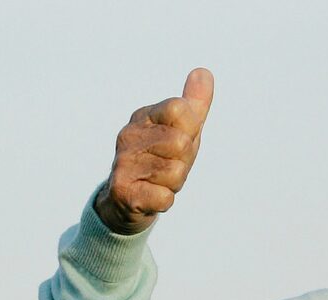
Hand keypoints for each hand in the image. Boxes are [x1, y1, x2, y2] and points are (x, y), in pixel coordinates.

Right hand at [94, 68, 213, 234]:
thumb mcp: (182, 130)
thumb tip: (204, 72)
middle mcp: (128, 136)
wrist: (127, 200)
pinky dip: (165, 200)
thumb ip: (194, 104)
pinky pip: (165, 197)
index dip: (190, 129)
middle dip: (184, 160)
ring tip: (159, 180)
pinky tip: (151, 195)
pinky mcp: (124, 192)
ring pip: (176, 172)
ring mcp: (123, 164)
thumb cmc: (161, 159)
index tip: (179, 139)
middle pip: (181, 142)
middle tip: (169, 164)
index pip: (179, 108)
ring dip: (175, 182)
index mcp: (144, 116)